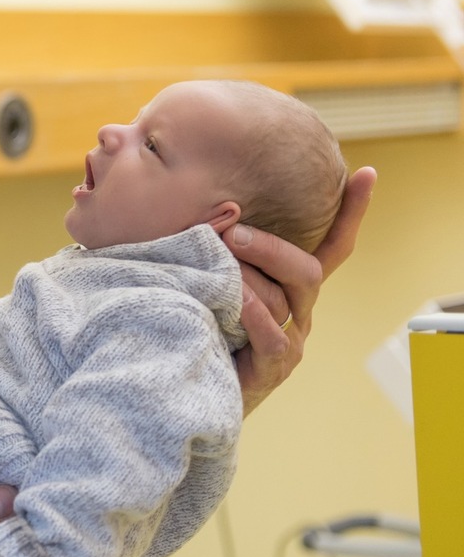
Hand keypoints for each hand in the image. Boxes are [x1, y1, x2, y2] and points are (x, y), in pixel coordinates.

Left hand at [224, 166, 376, 414]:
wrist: (190, 382)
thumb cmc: (202, 320)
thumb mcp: (213, 278)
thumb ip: (218, 248)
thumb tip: (211, 208)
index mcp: (290, 285)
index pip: (332, 246)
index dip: (351, 212)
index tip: (364, 174)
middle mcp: (298, 310)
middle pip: (307, 269)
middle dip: (271, 246)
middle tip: (233, 231)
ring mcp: (290, 339)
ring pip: (285, 299)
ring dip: (248, 276)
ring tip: (219, 259)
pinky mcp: (273, 367)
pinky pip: (272, 336)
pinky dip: (254, 314)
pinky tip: (236, 300)